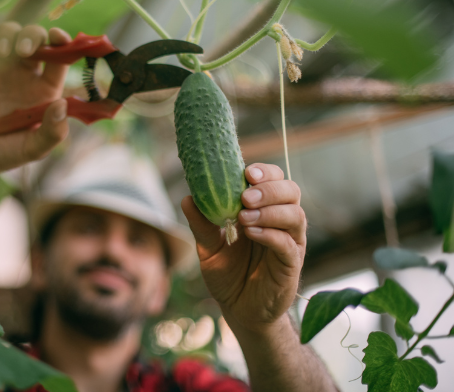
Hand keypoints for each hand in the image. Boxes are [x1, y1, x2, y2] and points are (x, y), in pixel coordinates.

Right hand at [0, 18, 70, 177]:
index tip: (60, 39)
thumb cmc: (5, 152)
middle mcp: (28, 73)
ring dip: (10, 33)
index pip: (62, 60)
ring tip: (2, 53)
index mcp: (47, 89)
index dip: (65, 45)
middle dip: (36, 36)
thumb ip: (52, 132)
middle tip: (26, 50)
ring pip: (14, 32)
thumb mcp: (33, 149)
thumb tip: (62, 104)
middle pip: (39, 40)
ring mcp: (3, 65)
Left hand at [181, 163, 305, 333]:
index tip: (247, 172)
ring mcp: (290, 242)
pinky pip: (288, 243)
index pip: (274, 179)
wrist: (240, 310)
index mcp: (264, 209)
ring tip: (244, 217)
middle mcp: (281, 221)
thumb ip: (202, 224)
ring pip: (295, 215)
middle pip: (291, 190)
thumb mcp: (209, 248)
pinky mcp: (291, 264)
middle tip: (245, 196)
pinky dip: (271, 234)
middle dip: (269, 188)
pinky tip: (251, 233)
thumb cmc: (228, 274)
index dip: (265, 172)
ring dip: (270, 211)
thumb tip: (187, 198)